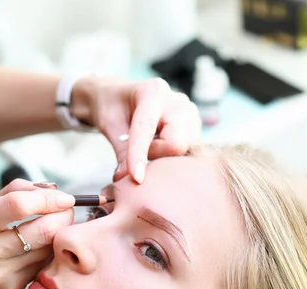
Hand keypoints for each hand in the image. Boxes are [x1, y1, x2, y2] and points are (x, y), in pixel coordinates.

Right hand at [0, 180, 73, 288]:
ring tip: (55, 224)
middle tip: (66, 209)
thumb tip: (50, 189)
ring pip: (48, 248)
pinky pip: (42, 265)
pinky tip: (42, 246)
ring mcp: (0, 274)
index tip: (63, 196)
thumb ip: (11, 194)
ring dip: (60, 233)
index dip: (48, 198)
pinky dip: (48, 251)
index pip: (19, 205)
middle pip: (44, 230)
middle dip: (64, 215)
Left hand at [71, 76, 201, 182]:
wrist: (124, 98)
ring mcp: (191, 115)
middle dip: (155, 155)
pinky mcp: (196, 129)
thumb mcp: (110, 126)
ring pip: (183, 152)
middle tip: (137, 151)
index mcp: (153, 92)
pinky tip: (159, 146)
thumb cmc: (114, 108)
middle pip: (175, 144)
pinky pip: (187, 154)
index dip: (140, 154)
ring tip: (149, 145)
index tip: (136, 178)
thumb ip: (120, 150)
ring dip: (163, 157)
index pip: (147, 128)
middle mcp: (178, 101)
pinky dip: (171, 157)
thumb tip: (124, 178)